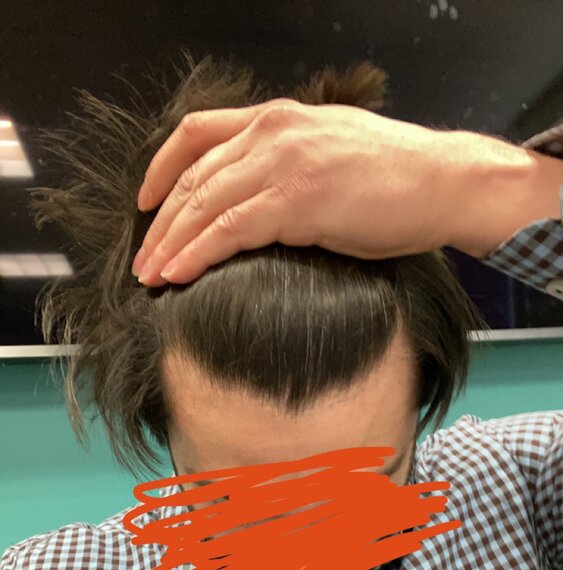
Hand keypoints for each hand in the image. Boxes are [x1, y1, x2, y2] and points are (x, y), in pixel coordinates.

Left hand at [131, 98, 468, 285]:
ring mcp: (284, 162)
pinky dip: (196, 254)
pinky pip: (228, 229)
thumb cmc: (398, 179)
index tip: (145, 203)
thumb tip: (257, 202)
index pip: (196, 134)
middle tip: (142, 259)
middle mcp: (273, 132)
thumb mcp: (330, 154)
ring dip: (169, 244)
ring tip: (150, 277)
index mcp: (278, 118)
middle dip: (159, 222)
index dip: (161, 170)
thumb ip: (287, 166)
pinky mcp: (297, 199)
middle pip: (192, 175)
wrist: (445, 183)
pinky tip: (178, 274)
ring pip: (203, 203)